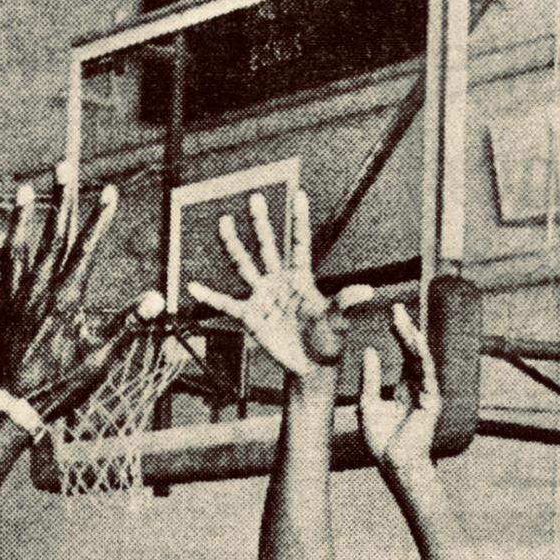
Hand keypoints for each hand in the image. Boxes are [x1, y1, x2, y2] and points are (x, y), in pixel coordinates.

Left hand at [0, 167, 162, 425]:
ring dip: (24, 216)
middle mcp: (38, 290)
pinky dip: (1, 252)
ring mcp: (13, 298)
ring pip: (19, 247)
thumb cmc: (58, 386)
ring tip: (26, 189)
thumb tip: (157, 299)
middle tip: (64, 166)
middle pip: (52, 235)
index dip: (99, 218)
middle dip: (61, 198)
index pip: (86, 248)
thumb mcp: (99, 359)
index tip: (109, 191)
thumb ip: (127, 324)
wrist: (9, 406)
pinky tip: (2, 238)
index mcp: (66, 299)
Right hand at [187, 189, 370, 377]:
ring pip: (245, 265)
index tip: (299, 194)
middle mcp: (280, 282)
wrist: (311, 365)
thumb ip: (345, 303)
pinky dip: (209, 297)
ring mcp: (262, 297)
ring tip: (224, 222)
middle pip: (269, 246)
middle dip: (262, 223)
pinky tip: (192, 287)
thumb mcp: (337, 321)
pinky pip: (226, 304)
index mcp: (302, 279)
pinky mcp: (250, 316)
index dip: (299, 220)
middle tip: (256, 197)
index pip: (301, 244)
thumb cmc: (328, 340)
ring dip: (234, 244)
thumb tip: (367, 291)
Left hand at [359, 304, 440, 473]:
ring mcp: (427, 392)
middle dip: (406, 329)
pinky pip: (427, 374)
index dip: (398, 334)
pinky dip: (421, 358)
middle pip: (414, 351)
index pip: (404, 353)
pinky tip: (414, 342)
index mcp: (405, 387)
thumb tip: (370, 350)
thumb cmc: (381, 441)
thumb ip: (371, 378)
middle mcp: (419, 386)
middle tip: (396, 308)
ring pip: (421, 359)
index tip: (391, 313)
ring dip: (412, 338)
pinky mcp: (432, 401)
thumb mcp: (367, 404)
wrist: (393, 464)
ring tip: (403, 320)